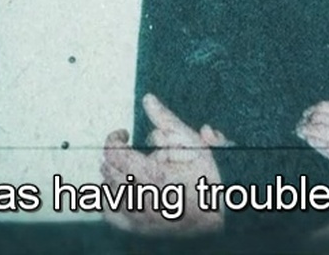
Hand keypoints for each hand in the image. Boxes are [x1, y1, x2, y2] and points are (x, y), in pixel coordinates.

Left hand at [101, 93, 227, 236]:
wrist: (220, 218)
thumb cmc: (210, 179)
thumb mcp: (192, 143)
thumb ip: (167, 120)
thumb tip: (148, 98)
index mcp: (155, 177)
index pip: (115, 153)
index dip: (115, 139)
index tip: (123, 134)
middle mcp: (142, 200)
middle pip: (109, 169)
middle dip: (118, 155)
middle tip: (132, 150)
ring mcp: (138, 218)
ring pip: (108, 189)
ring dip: (115, 175)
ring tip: (133, 169)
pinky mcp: (137, 229)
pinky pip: (110, 213)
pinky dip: (111, 199)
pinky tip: (121, 190)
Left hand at [296, 75, 328, 182]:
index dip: (314, 109)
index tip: (308, 112)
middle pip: (321, 120)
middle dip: (307, 120)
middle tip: (301, 121)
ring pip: (321, 134)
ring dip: (306, 131)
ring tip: (300, 131)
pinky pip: (326, 150)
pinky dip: (314, 143)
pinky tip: (309, 141)